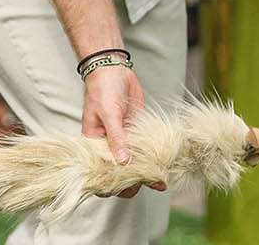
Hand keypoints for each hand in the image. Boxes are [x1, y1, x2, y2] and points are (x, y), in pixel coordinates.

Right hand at [82, 65, 165, 197]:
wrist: (113, 69)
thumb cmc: (103, 90)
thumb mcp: (108, 114)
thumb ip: (116, 138)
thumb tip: (124, 163)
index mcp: (94, 144)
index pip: (100, 172)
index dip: (111, 184)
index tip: (128, 189)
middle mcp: (108, 146)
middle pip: (119, 171)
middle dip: (134, 181)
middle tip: (153, 184)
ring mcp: (123, 140)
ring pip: (134, 163)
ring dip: (146, 172)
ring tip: (162, 181)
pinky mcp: (135, 132)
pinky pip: (143, 149)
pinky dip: (152, 158)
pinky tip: (164, 165)